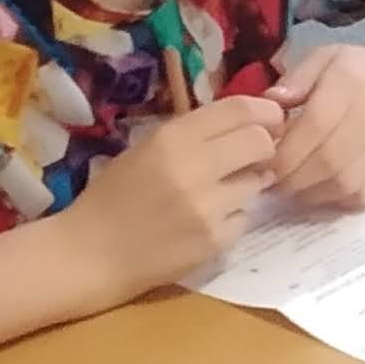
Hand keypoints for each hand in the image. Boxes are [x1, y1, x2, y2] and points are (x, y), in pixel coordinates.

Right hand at [68, 96, 282, 294]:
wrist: (93, 253)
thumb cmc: (114, 197)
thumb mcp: (146, 149)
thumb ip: (193, 135)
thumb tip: (247, 125)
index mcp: (172, 138)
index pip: (239, 110)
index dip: (265, 110)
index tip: (272, 117)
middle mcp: (194, 168)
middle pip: (260, 142)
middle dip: (265, 145)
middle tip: (256, 154)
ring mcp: (208, 207)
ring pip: (258, 182)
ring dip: (250, 182)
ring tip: (224, 190)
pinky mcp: (216, 240)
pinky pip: (245, 217)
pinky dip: (234, 216)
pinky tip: (209, 220)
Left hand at [268, 44, 364, 209]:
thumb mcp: (327, 58)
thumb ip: (297, 78)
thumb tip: (269, 105)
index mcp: (352, 83)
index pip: (313, 127)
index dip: (283, 152)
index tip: (263, 161)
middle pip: (326, 160)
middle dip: (291, 178)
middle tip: (271, 180)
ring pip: (343, 183)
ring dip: (309, 193)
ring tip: (291, 186)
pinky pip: (362, 196)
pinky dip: (334, 199)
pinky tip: (319, 189)